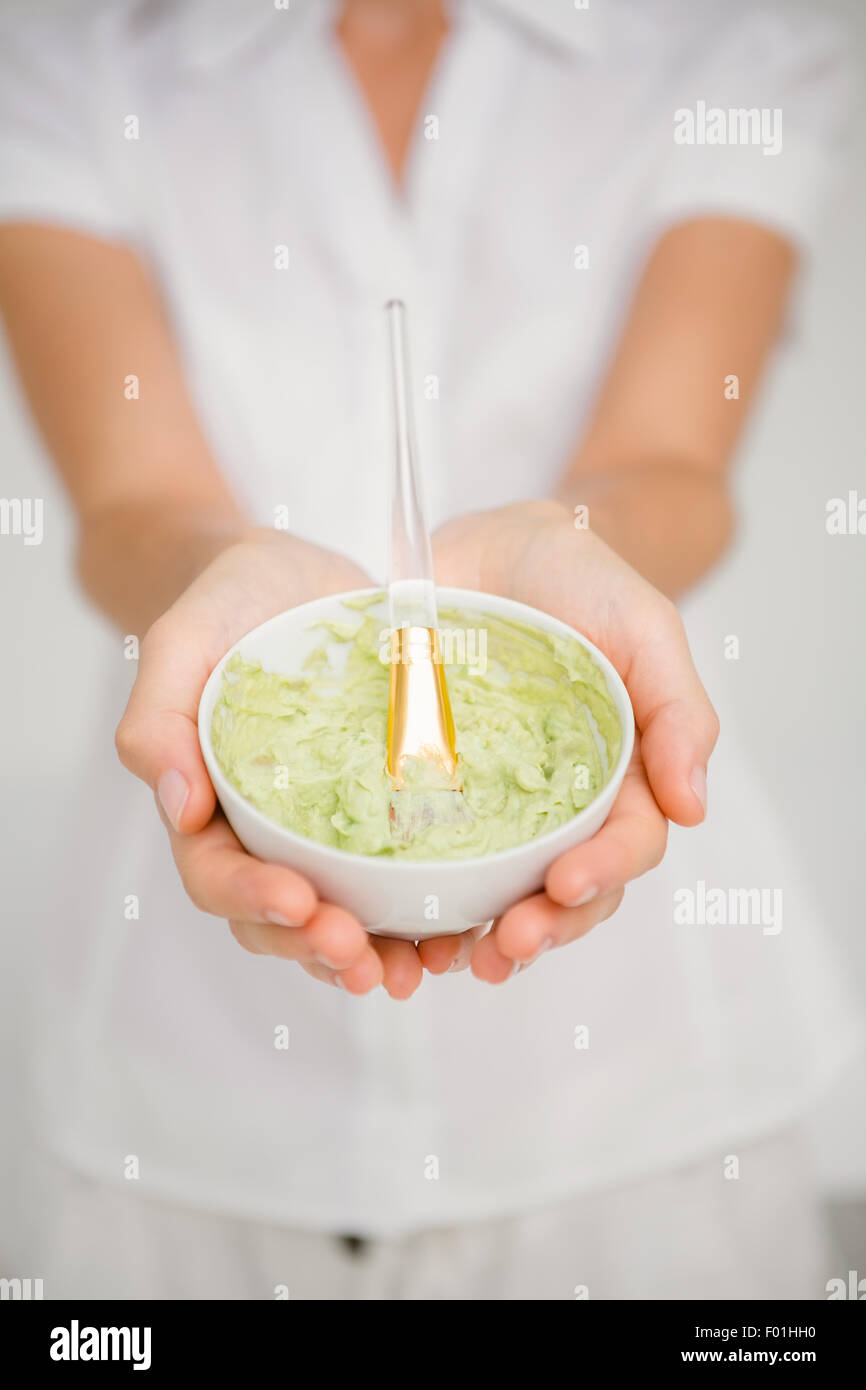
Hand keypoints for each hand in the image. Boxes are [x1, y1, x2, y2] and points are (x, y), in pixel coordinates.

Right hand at [115, 531, 400, 993]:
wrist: (292, 574)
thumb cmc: (227, 605)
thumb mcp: (181, 642)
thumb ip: (158, 720)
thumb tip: (177, 808)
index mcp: (209, 807)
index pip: (217, 875)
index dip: (253, 900)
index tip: (299, 901)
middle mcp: (266, 833)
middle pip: (281, 917)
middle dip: (318, 947)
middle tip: (363, 958)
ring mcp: (326, 829)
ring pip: (341, 915)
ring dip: (374, 953)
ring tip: (417, 967)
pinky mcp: (382, 811)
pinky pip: (399, 877)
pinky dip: (423, 914)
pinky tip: (459, 931)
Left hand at [426, 501, 718, 981]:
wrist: (489, 542)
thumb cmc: (579, 579)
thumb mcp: (644, 626)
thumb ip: (679, 708)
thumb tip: (694, 809)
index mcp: (619, 774)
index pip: (625, 841)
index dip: (603, 872)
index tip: (566, 884)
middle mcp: (558, 802)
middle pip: (564, 888)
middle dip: (544, 926)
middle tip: (507, 944)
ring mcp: (490, 801)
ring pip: (498, 889)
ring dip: (479, 934)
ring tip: (453, 960)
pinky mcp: (426, 788)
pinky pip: (426, 856)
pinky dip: (418, 902)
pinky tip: (398, 930)